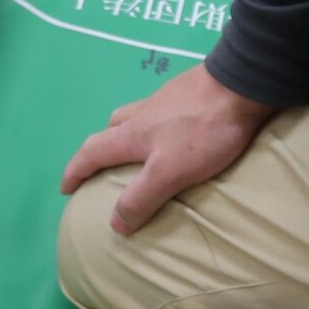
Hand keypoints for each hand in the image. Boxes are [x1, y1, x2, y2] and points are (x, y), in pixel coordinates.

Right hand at [59, 63, 276, 234]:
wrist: (242, 84)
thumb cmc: (202, 130)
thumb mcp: (168, 172)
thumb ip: (141, 197)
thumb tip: (114, 224)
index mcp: (132, 134)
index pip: (91, 153)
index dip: (75, 171)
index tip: (66, 188)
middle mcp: (143, 114)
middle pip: (111, 129)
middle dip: (100, 149)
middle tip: (101, 167)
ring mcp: (167, 100)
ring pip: (137, 117)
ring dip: (129, 134)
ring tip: (140, 152)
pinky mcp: (191, 94)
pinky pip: (164, 113)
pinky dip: (159, 127)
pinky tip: (177, 136)